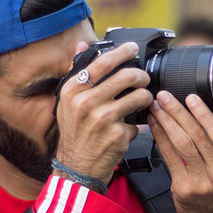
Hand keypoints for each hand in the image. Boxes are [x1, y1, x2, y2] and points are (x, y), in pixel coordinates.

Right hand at [54, 42, 153, 184]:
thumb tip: (82, 45)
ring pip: (139, 96)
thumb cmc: (75, 133)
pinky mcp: (118, 134)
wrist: (77, 167)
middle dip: (141, 76)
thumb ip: (76, 73)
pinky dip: (136, 123)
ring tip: (142, 101)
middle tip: (143, 79)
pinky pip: (138, 121)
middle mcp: (86, 103)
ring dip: (145, 97)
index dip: (122, 52)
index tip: (133, 48)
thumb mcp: (67, 102)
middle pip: (126, 76)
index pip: (102, 62)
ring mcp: (103, 119)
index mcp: (73, 91)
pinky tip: (128, 127)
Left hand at [148, 91, 212, 212]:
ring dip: (166, 122)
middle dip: (178, 113)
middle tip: (164, 97)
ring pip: (181, 145)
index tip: (190, 97)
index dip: (204, 115)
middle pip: (197, 136)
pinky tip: (155, 124)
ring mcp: (203, 183)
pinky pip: (169, 157)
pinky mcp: (184, 188)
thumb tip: (207, 104)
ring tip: (156, 107)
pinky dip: (160, 137)